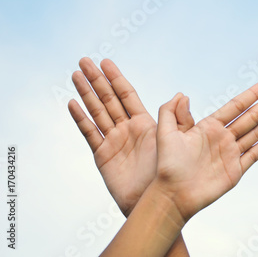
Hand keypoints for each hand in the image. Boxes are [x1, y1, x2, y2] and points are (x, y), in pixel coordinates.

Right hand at [68, 58, 194, 215]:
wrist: (157, 201)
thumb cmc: (170, 173)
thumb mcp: (178, 142)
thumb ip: (180, 119)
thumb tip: (182, 94)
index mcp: (145, 123)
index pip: (127, 95)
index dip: (116, 78)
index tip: (106, 62)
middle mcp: (127, 128)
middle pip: (108, 99)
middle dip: (96, 80)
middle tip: (84, 60)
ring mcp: (114, 140)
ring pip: (97, 111)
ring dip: (86, 93)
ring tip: (75, 74)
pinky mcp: (103, 155)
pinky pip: (90, 133)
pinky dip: (81, 118)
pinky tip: (72, 103)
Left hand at [154, 81, 257, 221]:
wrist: (173, 195)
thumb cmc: (167, 165)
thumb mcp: (164, 133)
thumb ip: (170, 112)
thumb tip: (181, 94)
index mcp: (209, 127)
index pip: (236, 106)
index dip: (252, 94)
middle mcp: (222, 138)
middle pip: (251, 116)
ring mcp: (230, 154)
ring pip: (255, 132)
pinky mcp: (235, 171)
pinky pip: (253, 155)